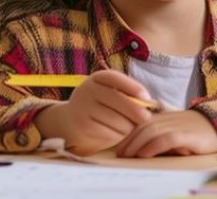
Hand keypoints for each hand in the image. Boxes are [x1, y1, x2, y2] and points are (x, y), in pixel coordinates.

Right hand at [33, 70, 153, 155]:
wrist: (69, 122)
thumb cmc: (98, 106)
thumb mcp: (108, 92)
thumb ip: (125, 93)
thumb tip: (147, 103)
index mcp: (97, 78)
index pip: (116, 78)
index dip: (134, 88)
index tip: (147, 98)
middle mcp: (88, 90)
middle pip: (120, 100)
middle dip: (137, 111)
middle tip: (145, 117)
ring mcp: (84, 108)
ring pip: (118, 120)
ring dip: (128, 126)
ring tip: (125, 126)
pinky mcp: (84, 127)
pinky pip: (112, 133)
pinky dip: (118, 136)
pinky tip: (114, 134)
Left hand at [115, 110, 216, 157]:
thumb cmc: (198, 132)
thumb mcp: (177, 132)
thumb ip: (162, 136)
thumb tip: (143, 149)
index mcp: (164, 118)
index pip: (140, 125)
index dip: (128, 136)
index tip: (119, 148)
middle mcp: (168, 119)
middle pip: (142, 128)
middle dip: (129, 141)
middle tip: (119, 155)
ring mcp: (177, 125)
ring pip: (151, 132)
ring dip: (137, 145)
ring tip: (128, 156)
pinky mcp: (187, 135)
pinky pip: (166, 139)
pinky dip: (153, 146)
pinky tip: (144, 154)